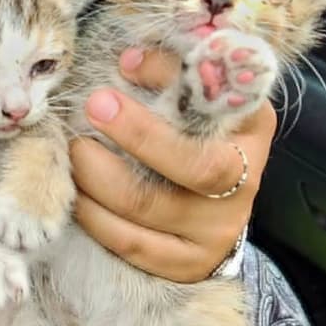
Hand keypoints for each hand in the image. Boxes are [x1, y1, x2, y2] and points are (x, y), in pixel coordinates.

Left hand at [70, 48, 276, 281]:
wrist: (214, 215)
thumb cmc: (195, 141)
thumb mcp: (198, 102)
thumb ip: (174, 76)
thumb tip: (129, 60)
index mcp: (251, 130)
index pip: (220, 102)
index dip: (173, 80)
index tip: (127, 63)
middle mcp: (244, 182)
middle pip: (194, 165)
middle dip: (137, 133)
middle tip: (94, 105)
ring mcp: (216, 230)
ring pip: (148, 206)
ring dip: (98, 175)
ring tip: (75, 150)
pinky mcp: (185, 265)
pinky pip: (129, 242)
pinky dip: (93, 216)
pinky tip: (76, 193)